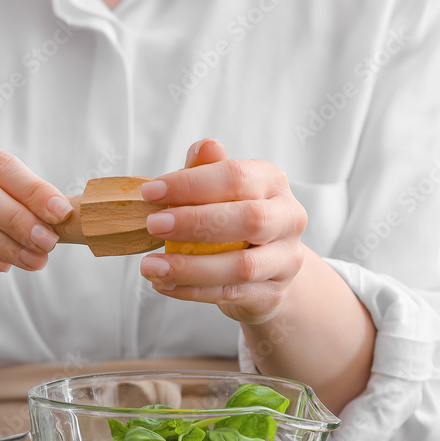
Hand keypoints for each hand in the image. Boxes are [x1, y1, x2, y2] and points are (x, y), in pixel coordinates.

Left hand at [139, 140, 307, 324]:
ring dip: (190, 267)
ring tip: (151, 266)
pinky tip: (164, 284)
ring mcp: (285, 259)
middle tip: (153, 225)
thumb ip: (208, 170)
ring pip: (241, 266)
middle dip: (195, 222)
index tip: (151, 192)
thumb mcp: (222, 191)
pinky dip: (192, 291)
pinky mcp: (272, 294)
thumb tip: (203, 146)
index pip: (236, 176)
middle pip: (249, 219)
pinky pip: (230, 294)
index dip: (191, 184)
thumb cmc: (235, 220)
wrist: (268, 269)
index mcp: (273, 182)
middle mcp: (288, 218)